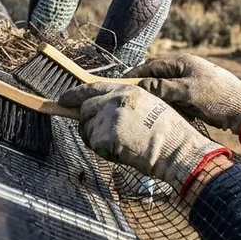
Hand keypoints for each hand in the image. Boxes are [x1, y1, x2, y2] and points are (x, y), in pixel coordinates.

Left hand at [59, 82, 232, 198]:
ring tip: (121, 144)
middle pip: (85, 109)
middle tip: (100, 135)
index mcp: (126, 91)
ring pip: (87, 129)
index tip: (63, 99)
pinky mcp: (105, 137)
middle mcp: (114, 101)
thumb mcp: (149, 105)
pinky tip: (122, 152)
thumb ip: (125, 102)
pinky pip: (93, 145)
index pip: (93, 87)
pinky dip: (103, 151)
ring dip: (96, 138)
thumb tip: (103, 108)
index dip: (75, 94)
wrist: (177, 150)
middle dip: (87, 122)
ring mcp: (108, 118)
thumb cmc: (169, 133)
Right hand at [126, 55, 240, 141]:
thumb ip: (163, 87)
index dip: (137, 74)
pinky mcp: (196, 97)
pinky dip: (172, 107)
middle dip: (147, 88)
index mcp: (183, 63)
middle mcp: (186, 71)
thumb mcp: (187, 91)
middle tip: (133, 99)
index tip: (122, 83)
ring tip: (148, 109)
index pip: (153, 66)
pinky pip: (177, 101)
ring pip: (167, 91)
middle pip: (159, 78)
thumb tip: (141, 85)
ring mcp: (191, 84)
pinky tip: (168, 115)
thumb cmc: (217, 97)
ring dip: (160, 100)